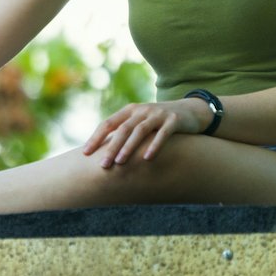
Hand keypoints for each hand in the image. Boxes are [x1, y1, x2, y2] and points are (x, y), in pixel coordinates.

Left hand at [81, 97, 208, 166]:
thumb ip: (124, 132)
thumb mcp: (140, 123)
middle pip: (122, 129)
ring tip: (120, 163)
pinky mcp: (174, 120)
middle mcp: (142, 110)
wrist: (190, 111)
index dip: (96, 138)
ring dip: (129, 147)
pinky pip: (163, 134)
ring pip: (140, 131)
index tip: (85, 153)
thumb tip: (102, 151)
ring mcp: (158, 114)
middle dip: (111, 147)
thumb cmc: (159, 122)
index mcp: (129, 111)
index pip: (108, 123)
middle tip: (102, 165)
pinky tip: (147, 159)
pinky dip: (154, 146)